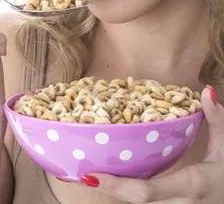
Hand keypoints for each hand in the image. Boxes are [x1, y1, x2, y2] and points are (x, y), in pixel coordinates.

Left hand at [79, 86, 223, 202]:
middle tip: (75, 168)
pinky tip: (105, 177)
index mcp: (189, 185)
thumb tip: (206, 92)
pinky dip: (124, 191)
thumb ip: (217, 120)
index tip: (88, 174)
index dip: (114, 185)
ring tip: (84, 170)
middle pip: (132, 198)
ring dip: (112, 189)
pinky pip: (142, 203)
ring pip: (135, 203)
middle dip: (105, 186)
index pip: (144, 192)